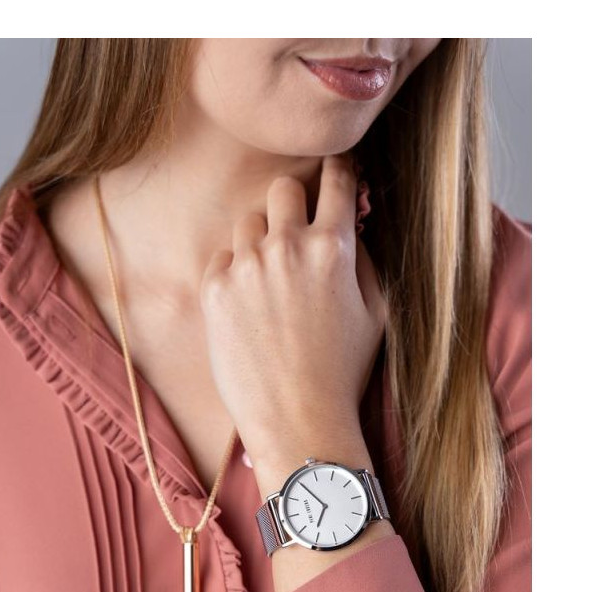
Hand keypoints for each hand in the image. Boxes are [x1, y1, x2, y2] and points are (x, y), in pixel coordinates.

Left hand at [198, 152, 387, 470]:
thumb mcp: (376, 312)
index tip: (335, 171)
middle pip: (284, 188)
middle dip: (294, 203)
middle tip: (299, 230)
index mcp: (334, 247)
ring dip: (263, 238)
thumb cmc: (343, 372)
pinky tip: (251, 303)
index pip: (337, 179)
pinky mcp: (214, 288)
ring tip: (273, 280)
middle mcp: (286, 247)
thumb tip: (353, 222)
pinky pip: (224, 255)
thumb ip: (365, 258)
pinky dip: (236, 269)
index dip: (339, 170)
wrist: (298, 421)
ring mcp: (246, 266)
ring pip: (250, 221)